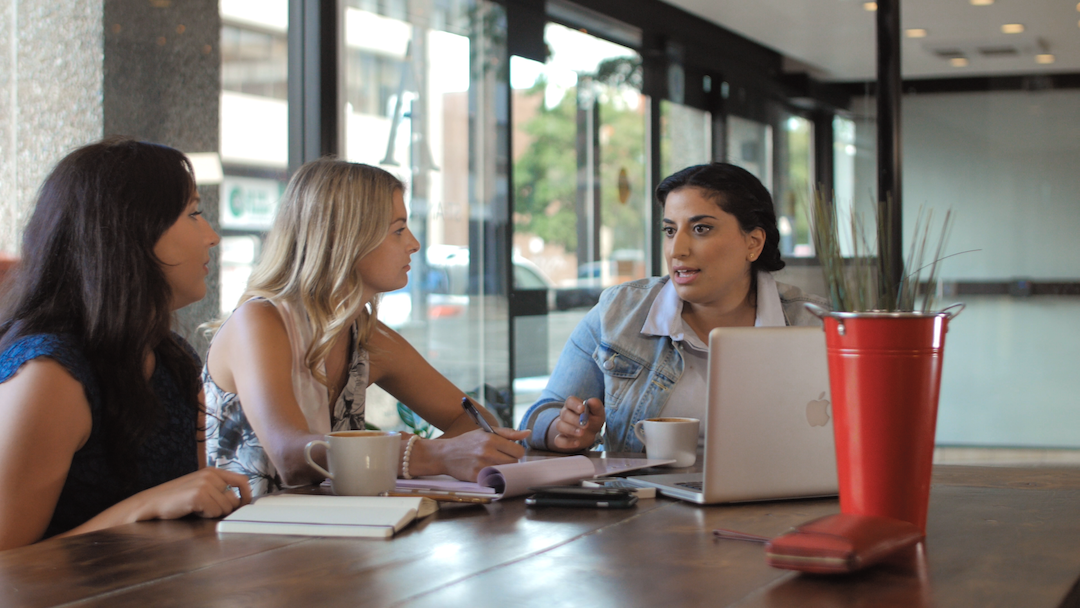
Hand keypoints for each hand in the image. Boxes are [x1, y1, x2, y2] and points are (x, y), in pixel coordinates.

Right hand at [130, 468, 251, 522]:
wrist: (151, 503)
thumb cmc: (176, 500)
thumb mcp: (201, 488)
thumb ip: (218, 490)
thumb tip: (239, 501)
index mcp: (213, 471)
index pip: (242, 481)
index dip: (246, 496)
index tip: (243, 506)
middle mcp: (211, 475)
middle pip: (235, 499)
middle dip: (224, 509)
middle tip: (205, 508)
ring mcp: (205, 484)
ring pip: (225, 508)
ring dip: (213, 513)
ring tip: (196, 508)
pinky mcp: (199, 495)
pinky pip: (215, 512)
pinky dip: (206, 516)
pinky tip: (192, 510)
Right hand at [418, 427, 530, 481]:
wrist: (445, 454)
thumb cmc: (468, 442)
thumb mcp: (487, 432)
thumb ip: (509, 433)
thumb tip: (527, 433)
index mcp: (491, 438)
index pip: (518, 451)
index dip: (516, 453)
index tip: (510, 453)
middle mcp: (487, 451)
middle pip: (514, 463)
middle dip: (510, 462)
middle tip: (501, 460)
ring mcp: (481, 465)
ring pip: (506, 472)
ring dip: (503, 470)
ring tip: (494, 465)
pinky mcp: (476, 477)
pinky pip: (494, 480)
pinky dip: (493, 478)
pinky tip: (486, 472)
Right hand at [548, 396, 604, 451]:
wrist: (590, 433)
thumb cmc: (593, 419)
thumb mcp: (598, 412)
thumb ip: (596, 406)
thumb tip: (592, 401)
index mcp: (573, 405)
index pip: (570, 401)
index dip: (575, 404)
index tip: (582, 408)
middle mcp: (565, 414)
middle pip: (565, 414)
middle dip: (575, 419)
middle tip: (585, 424)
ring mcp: (562, 426)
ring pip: (560, 426)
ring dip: (571, 430)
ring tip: (582, 433)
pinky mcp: (561, 438)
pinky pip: (559, 441)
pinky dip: (567, 443)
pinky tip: (577, 443)